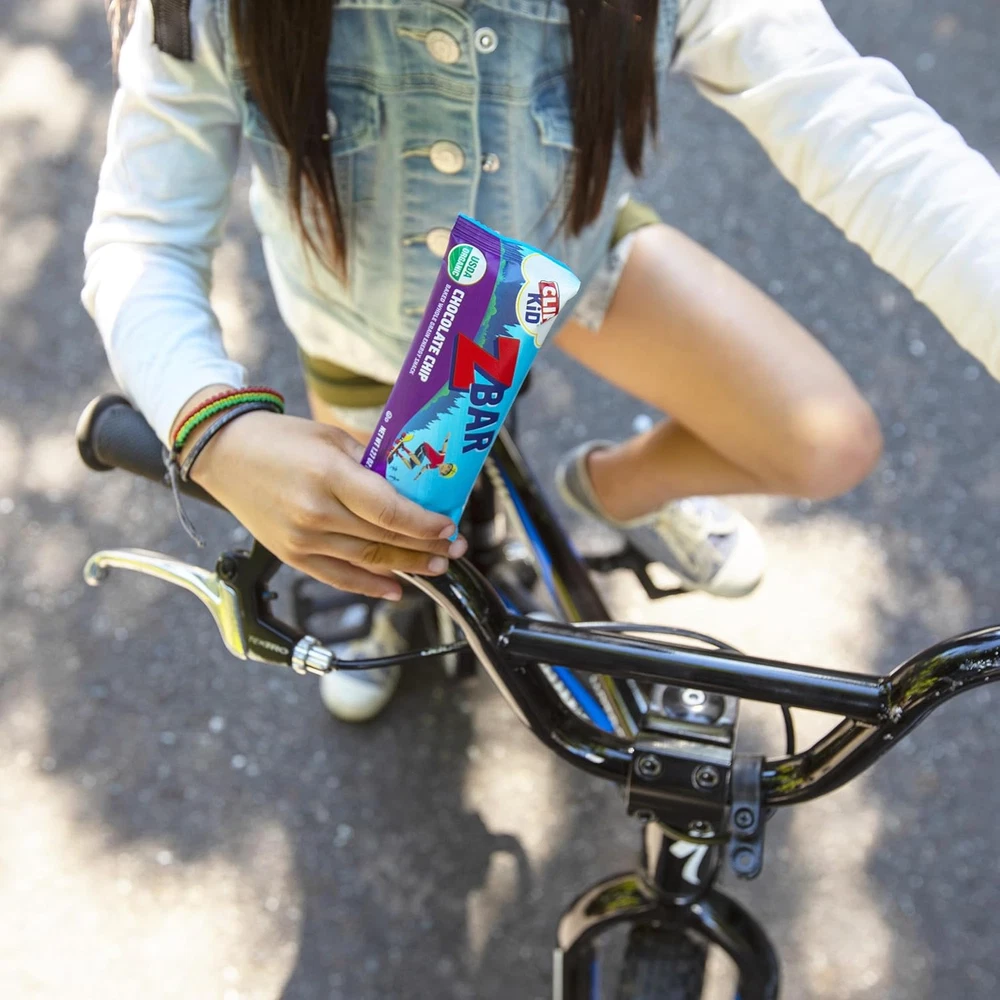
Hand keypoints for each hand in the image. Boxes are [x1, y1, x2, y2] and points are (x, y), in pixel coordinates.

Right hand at [183, 405, 465, 600]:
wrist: (224, 455)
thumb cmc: (281, 439)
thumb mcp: (332, 437)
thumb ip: (373, 461)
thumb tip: (415, 478)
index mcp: (329, 474)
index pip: (388, 508)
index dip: (424, 523)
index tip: (448, 527)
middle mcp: (315, 512)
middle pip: (383, 538)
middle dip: (425, 547)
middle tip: (454, 549)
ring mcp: (302, 539)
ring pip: (367, 561)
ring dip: (407, 567)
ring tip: (435, 566)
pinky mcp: (291, 555)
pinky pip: (339, 578)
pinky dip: (370, 586)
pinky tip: (396, 588)